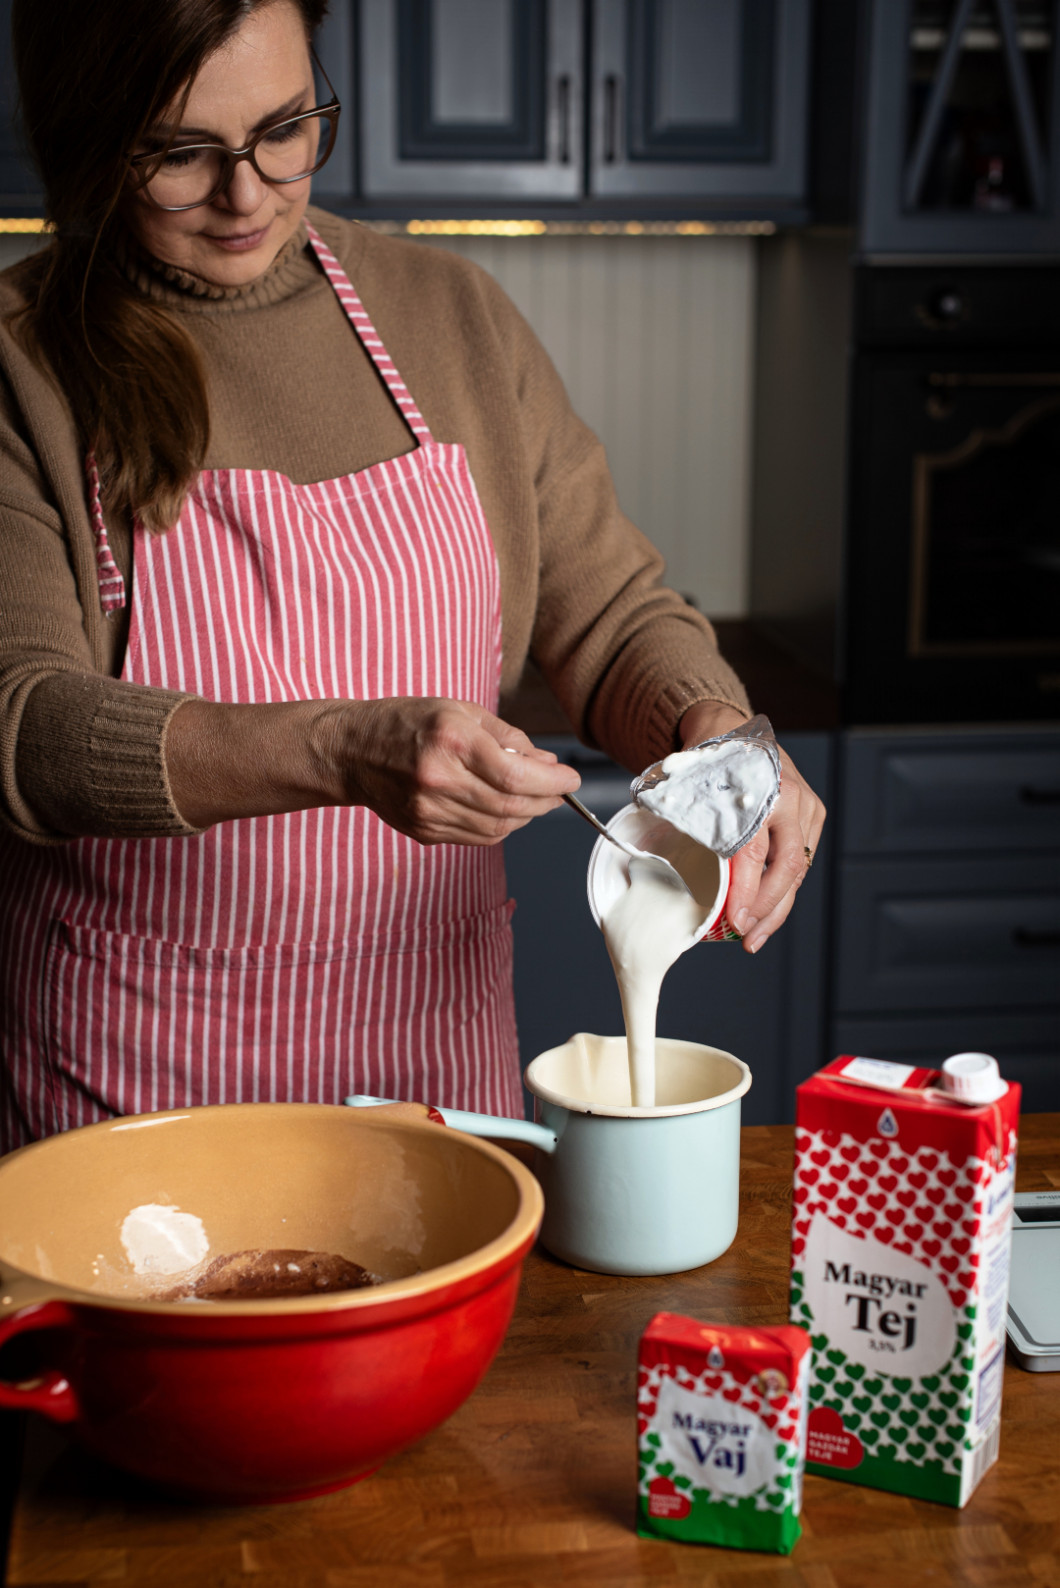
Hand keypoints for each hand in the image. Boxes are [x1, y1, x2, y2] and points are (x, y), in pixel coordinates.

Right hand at [330, 697, 580, 845]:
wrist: (350, 752)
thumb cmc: (405, 723)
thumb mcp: (459, 710)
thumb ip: (507, 736)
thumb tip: (546, 762)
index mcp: (451, 741)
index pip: (517, 774)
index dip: (552, 782)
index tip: (570, 779)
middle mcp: (439, 779)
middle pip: (512, 806)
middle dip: (546, 801)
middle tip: (559, 791)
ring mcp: (429, 811)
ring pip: (498, 828)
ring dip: (526, 816)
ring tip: (533, 799)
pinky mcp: (424, 831)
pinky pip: (477, 838)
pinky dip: (501, 827)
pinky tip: (503, 810)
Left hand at [677, 701, 825, 953]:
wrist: (728, 727)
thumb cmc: (704, 758)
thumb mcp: (685, 778)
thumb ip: (675, 812)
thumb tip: (642, 852)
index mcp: (758, 788)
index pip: (755, 850)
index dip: (748, 890)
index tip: (736, 919)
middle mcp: (790, 798)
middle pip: (787, 866)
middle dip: (767, 909)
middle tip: (746, 936)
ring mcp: (806, 807)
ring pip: (798, 870)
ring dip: (777, 908)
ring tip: (754, 937)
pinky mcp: (811, 817)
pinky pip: (800, 862)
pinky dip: (783, 891)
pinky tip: (764, 915)